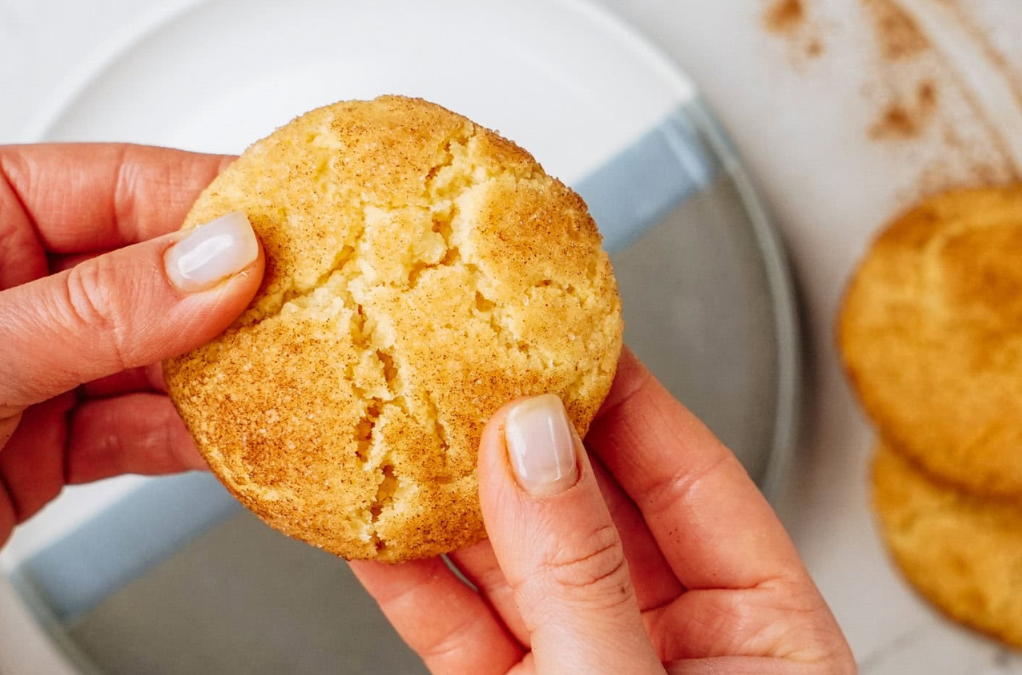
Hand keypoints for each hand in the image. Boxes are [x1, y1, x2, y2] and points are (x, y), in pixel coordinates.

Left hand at [0, 144, 262, 673]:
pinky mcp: (46, 442)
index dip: (215, 208)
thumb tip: (219, 259)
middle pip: (153, 271)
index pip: (119, 186)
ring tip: (289, 378)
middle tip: (312, 312)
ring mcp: (31, 365)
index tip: (296, 231)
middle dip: (230, 298)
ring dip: (221, 374)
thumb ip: (99, 311)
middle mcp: (3, 282)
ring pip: (158, 354)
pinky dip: (193, 438)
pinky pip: (142, 426)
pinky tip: (234, 440)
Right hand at [353, 350, 855, 673]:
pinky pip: (459, 626)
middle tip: (460, 357)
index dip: (622, 392)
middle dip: (519, 433)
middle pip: (590, 504)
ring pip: (511, 560)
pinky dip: (408, 577)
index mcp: (763, 635)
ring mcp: (587, 672)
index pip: (690, 472)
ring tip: (397, 418)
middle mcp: (674, 644)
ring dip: (448, 496)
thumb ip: (585, 576)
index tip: (561, 328)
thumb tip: (533, 446)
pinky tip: (370, 522)